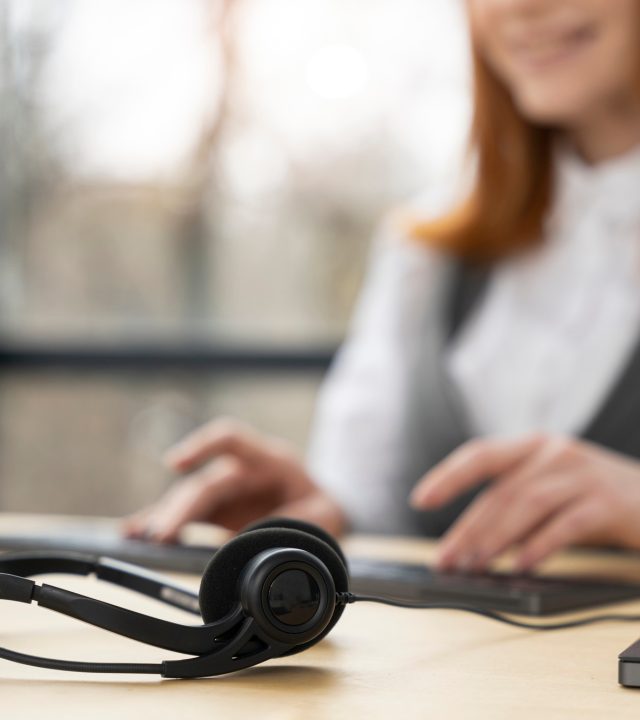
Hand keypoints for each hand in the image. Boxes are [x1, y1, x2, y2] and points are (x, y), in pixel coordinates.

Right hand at [123, 418, 345, 541]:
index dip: (202, 446)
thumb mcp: (327, 515)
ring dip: (163, 516)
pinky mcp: (216, 508)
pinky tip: (135, 533)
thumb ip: (300, 525)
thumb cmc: (323, 506)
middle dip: (180, 507)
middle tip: (160, 535)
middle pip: (204, 483)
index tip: (174, 463)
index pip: (232, 439)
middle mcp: (241, 469)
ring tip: (137, 535)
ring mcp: (226, 489)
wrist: (322, 510)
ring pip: (188, 498)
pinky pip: (184, 513)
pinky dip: (161, 522)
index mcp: (269, 460)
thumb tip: (263, 544)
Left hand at [410, 434, 639, 571]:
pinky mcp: (608, 502)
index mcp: (535, 447)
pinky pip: (566, 524)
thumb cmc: (597, 498)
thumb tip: (472, 544)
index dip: (448, 476)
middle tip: (446, 560)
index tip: (420, 499)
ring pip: (526, 503)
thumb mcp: (553, 492)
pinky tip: (521, 565)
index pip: (481, 455)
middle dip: (468, 528)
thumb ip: (517, 507)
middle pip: (500, 489)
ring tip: (475, 566)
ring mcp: (583, 474)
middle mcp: (555, 452)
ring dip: (496, 538)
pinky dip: (540, 545)